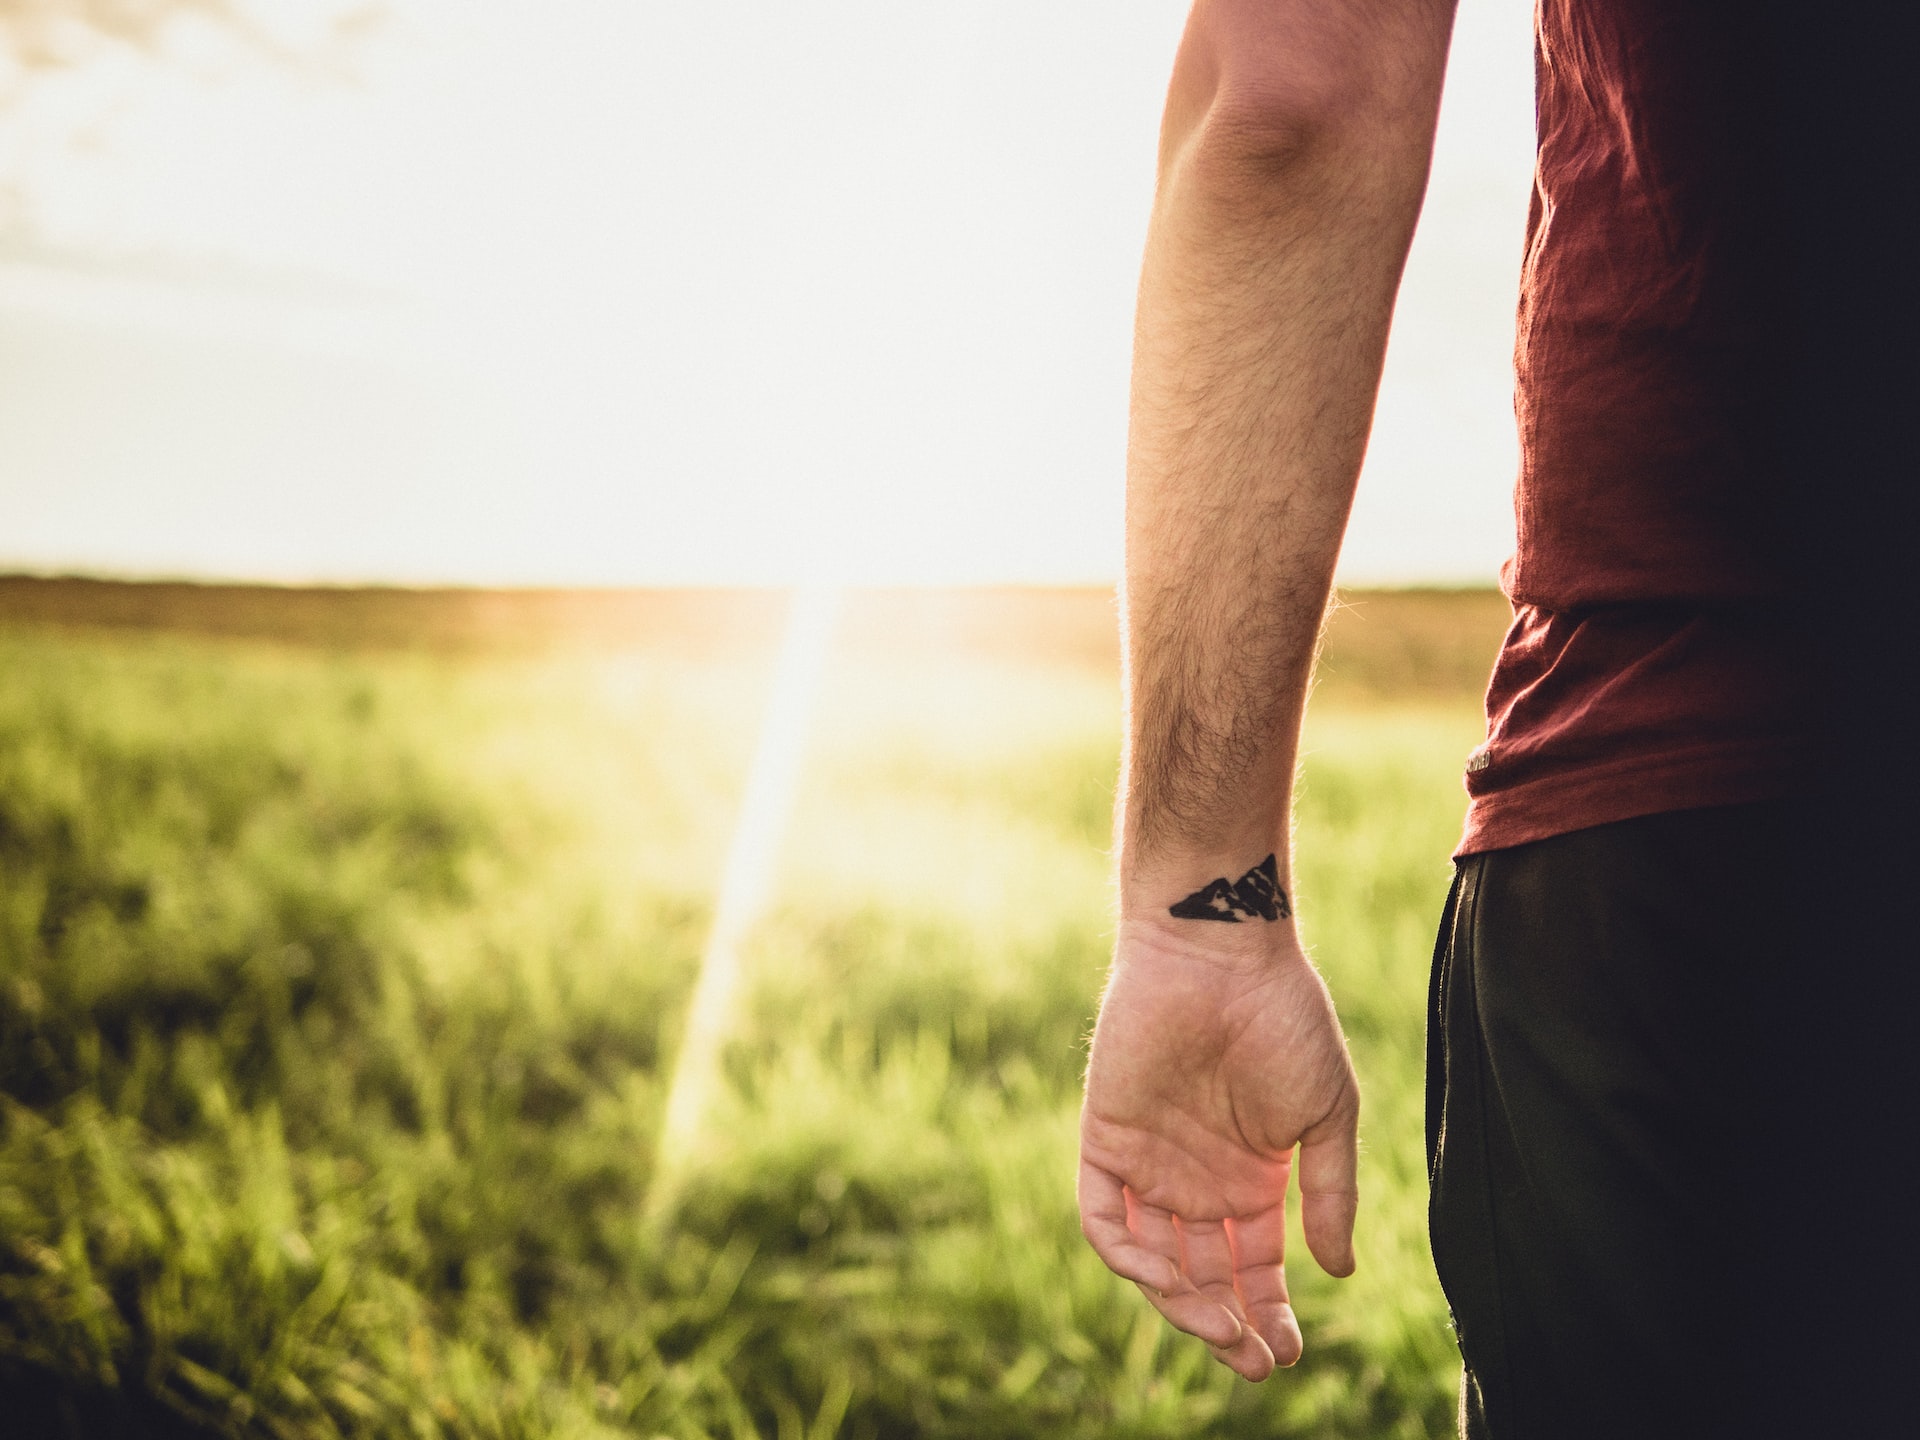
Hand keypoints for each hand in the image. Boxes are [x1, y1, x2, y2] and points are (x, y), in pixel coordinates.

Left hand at [1078, 914, 1359, 1380]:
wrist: (1220, 953)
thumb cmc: (1283, 1020)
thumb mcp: (1326, 1116)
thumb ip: (1331, 1194)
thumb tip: (1340, 1273)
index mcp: (1251, 1178)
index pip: (1254, 1268)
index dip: (1268, 1314)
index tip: (1287, 1353)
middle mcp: (1196, 1180)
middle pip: (1204, 1277)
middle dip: (1227, 1324)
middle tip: (1253, 1359)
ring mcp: (1149, 1163)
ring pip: (1154, 1261)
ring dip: (1182, 1304)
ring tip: (1222, 1329)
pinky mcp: (1106, 1140)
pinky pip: (1103, 1218)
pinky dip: (1128, 1257)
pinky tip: (1167, 1277)